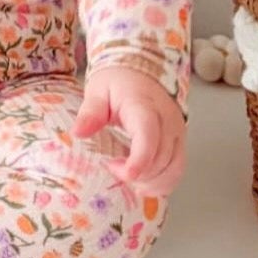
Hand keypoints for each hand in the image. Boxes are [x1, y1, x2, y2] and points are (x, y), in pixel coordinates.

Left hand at [72, 66, 185, 197]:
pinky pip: (177, 169)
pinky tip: (144, 185)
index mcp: (144, 107)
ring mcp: (177, 132)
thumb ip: (90, 112)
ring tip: (128, 179)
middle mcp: (167, 121)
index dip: (139, 160)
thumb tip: (77, 133)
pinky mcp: (179, 141)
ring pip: (173, 168)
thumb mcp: (98, 91)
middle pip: (160, 158)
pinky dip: (163, 183)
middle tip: (112, 168)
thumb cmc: (118, 83)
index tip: (122, 174)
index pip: (148, 137)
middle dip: (137, 174)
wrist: (142, 72)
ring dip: (151, 182)